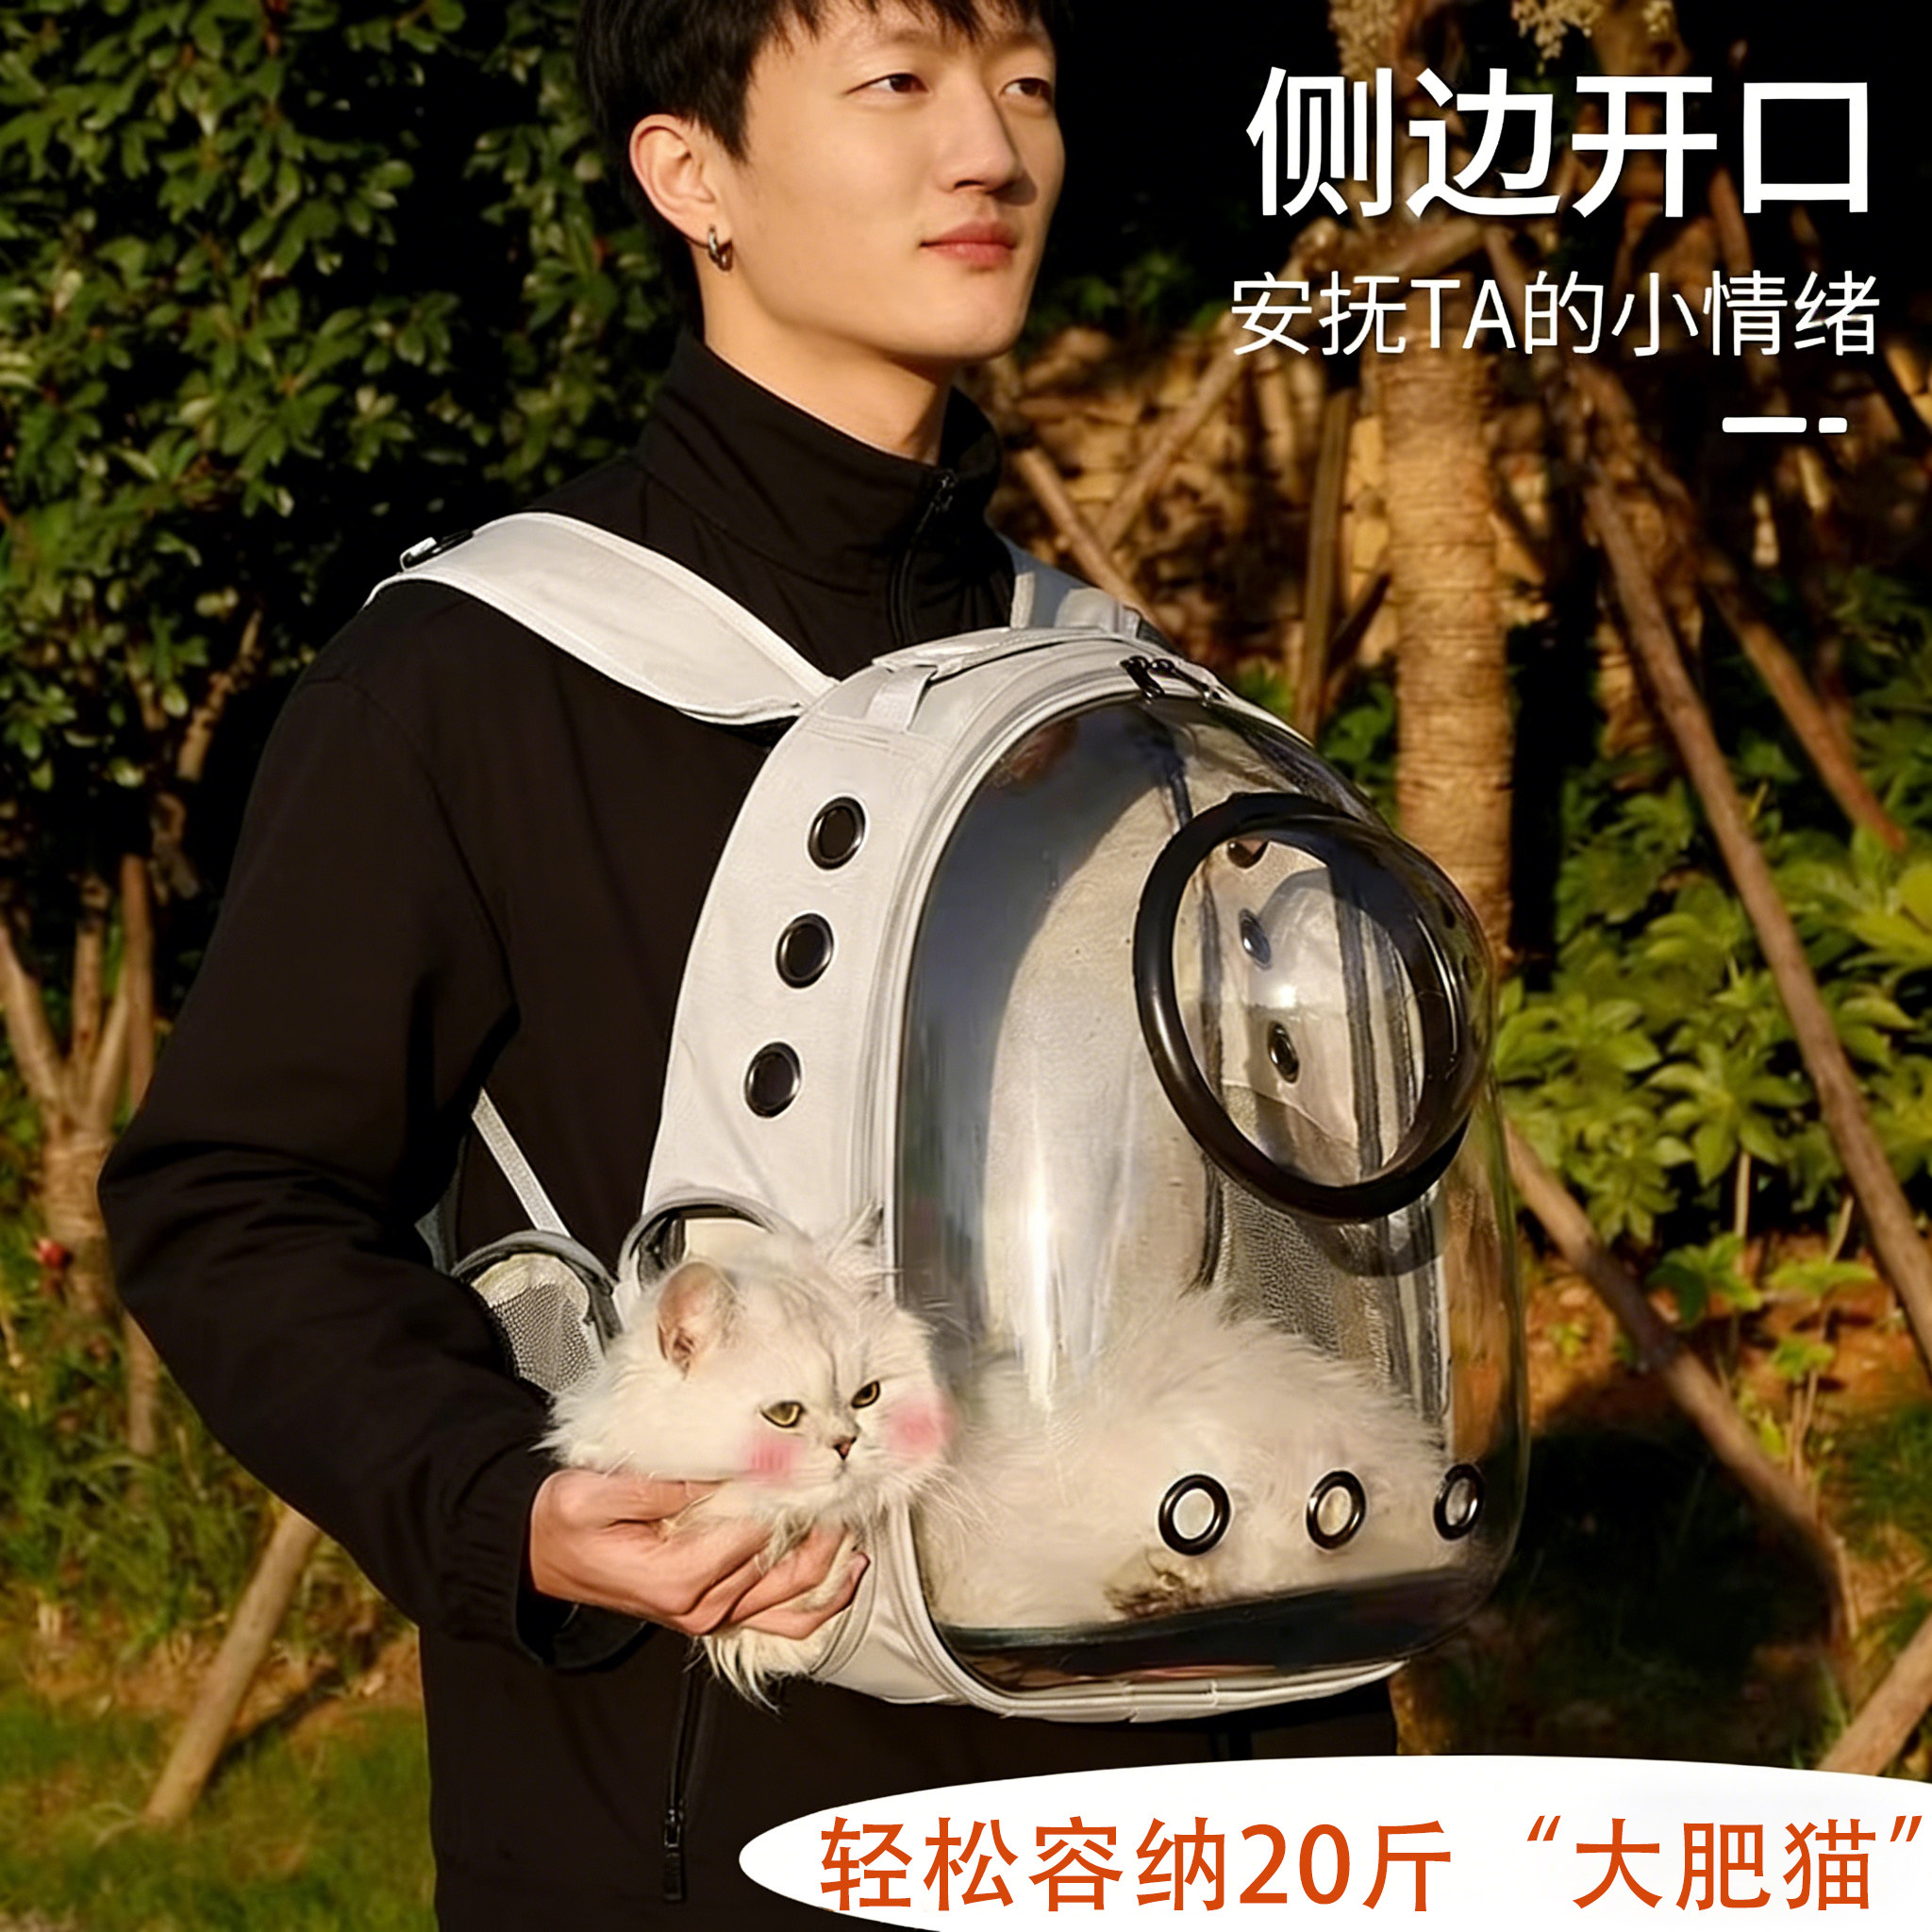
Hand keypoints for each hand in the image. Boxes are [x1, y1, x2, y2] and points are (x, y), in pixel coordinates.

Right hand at [526, 1467, 864, 1637]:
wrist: (541, 1555)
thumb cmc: (565, 1521)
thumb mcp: (597, 1491)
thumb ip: (664, 1486)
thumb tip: (724, 1469)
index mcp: (676, 1577)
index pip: (754, 1531)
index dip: (785, 1493)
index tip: (810, 1457)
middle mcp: (701, 1606)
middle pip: (784, 1564)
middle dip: (820, 1522)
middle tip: (846, 1478)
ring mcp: (712, 1615)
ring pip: (795, 1597)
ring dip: (833, 1558)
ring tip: (855, 1517)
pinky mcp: (717, 1613)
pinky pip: (784, 1619)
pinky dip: (823, 1599)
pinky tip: (848, 1569)